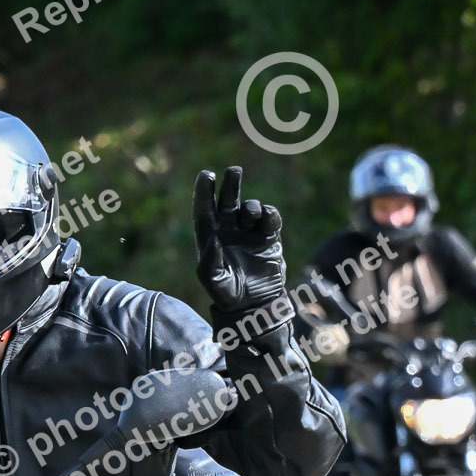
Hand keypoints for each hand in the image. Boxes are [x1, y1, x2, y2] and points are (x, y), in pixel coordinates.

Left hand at [193, 166, 288, 323]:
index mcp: (210, 237)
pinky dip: (270, 215)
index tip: (206, 175)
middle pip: (228, 201)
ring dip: (251, 206)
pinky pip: (270, 218)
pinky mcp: (269, 237)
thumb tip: (213, 240)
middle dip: (230, 185)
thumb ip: (209, 261)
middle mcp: (229, 230)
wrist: (254, 304)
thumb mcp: (213, 280)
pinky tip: (267, 219)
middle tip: (233, 171)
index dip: (204, 191)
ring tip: (251, 214)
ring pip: (250, 208)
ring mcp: (249, 232)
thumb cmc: (227, 294)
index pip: (205, 209)